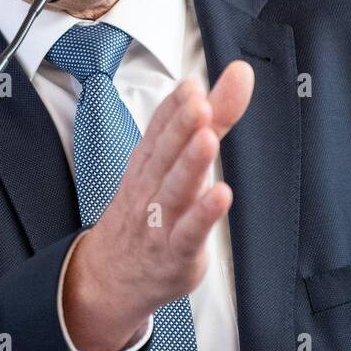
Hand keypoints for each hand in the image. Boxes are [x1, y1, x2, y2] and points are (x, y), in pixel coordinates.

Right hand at [62, 60, 254, 350]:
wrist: (111, 276)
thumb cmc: (148, 211)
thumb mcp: (176, 161)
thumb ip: (215, 116)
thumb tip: (239, 74)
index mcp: (150, 160)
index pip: (160, 127)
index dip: (175, 106)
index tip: (192, 85)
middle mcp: (152, 185)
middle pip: (166, 152)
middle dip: (182, 126)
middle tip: (198, 102)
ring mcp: (161, 219)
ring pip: (176, 188)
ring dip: (191, 163)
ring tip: (208, 140)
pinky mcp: (176, 250)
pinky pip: (190, 231)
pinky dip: (204, 214)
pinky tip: (221, 195)